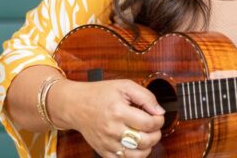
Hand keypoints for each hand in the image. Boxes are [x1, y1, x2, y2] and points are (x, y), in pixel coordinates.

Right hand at [49, 78, 164, 157]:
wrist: (76, 105)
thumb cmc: (101, 94)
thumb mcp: (124, 86)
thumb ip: (145, 96)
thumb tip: (159, 111)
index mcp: (118, 111)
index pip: (148, 123)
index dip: (159, 120)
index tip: (158, 116)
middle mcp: (112, 130)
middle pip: (145, 141)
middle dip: (156, 134)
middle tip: (155, 127)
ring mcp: (107, 143)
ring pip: (137, 155)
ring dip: (148, 147)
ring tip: (147, 136)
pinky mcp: (103, 152)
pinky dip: (135, 155)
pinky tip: (135, 144)